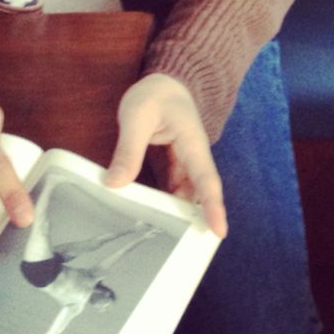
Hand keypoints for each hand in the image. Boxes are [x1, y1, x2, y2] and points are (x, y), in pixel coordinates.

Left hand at [106, 74, 227, 237]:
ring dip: (182, 215)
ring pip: (187, 194)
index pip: (207, 179)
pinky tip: (156, 220)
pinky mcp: (173, 163)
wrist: (164, 80)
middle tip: (193, 253)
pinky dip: (167, 205)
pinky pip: (173, 188)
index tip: (218, 232)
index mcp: (193, 143)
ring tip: (172, 245)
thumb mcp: (137, 117)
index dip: (213, 206)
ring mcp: (184, 160)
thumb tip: (115, 184)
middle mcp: (194, 156)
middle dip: (200, 221)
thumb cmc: (155, 94)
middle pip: (201, 193)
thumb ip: (128, 149)